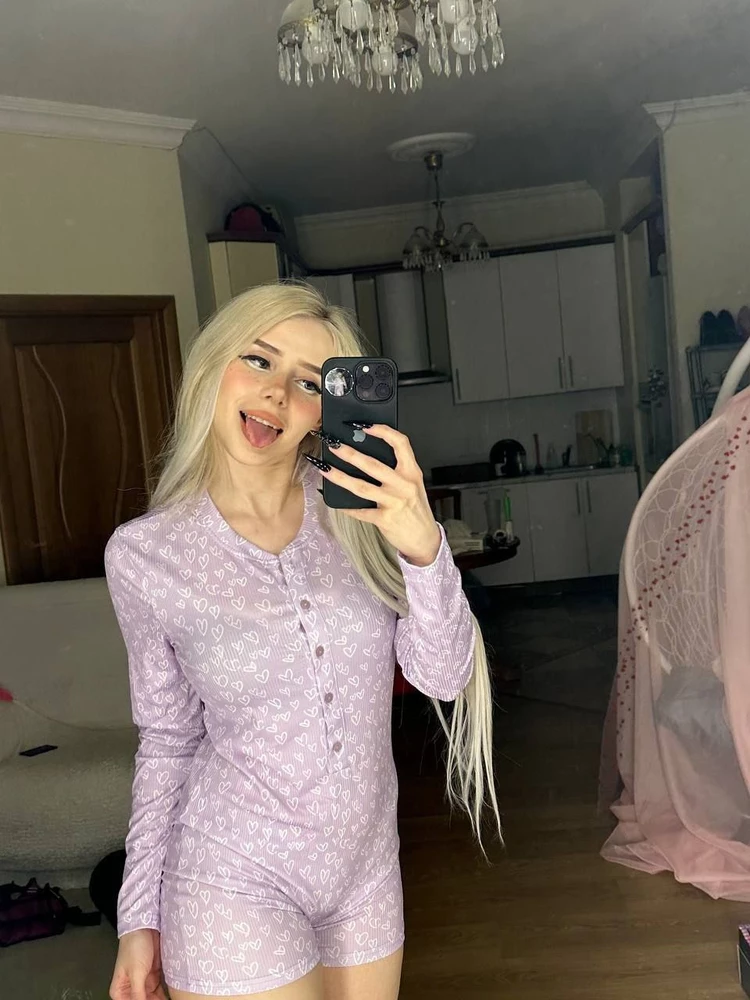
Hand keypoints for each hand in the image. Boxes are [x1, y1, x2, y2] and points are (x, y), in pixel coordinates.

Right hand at [110, 928, 166, 999]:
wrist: (146, 926)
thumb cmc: (134, 945)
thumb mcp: (136, 973)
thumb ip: (138, 993)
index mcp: (120, 990)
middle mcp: (131, 987)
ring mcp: (143, 982)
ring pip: (152, 998)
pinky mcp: (153, 975)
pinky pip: (159, 990)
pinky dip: (165, 994)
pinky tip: (172, 995)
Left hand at [312, 424, 440, 565]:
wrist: (424, 538)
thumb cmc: (415, 509)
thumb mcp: (413, 484)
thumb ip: (397, 470)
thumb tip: (367, 453)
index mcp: (412, 472)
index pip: (400, 443)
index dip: (383, 431)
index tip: (365, 426)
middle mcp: (404, 485)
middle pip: (373, 465)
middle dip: (350, 453)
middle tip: (333, 445)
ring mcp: (394, 502)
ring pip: (362, 486)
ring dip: (340, 477)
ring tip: (325, 469)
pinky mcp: (385, 519)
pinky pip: (361, 511)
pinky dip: (347, 507)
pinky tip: (335, 502)